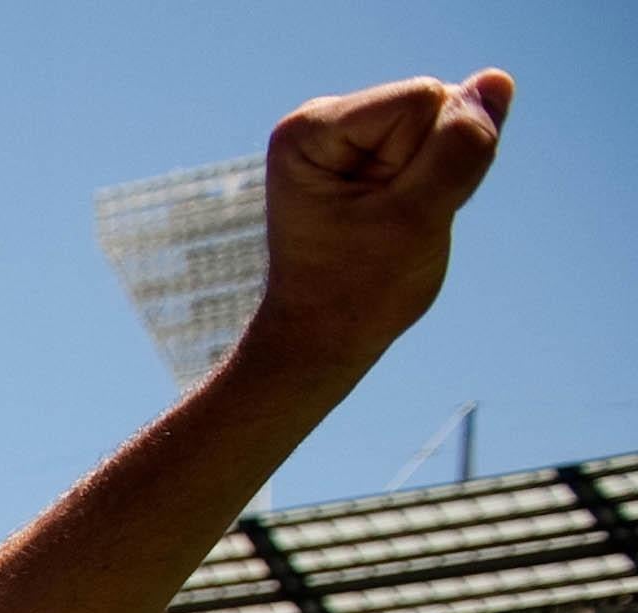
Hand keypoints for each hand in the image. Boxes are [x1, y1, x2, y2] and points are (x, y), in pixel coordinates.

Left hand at [245, 71, 511, 366]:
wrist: (323, 337)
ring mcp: (347, 133)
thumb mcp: (418, 219)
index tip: (394, 211)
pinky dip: (436, 181)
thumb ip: (461, 148)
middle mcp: (322, 119)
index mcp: (312, 129)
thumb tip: (497, 80)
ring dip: (439, 175)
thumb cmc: (358, 291)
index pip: (425, 99)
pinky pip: (439, 142)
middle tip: (397, 223)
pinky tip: (402, 216)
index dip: (433, 157)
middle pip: (435, 105)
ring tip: (397, 223)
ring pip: (444, 123)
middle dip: (437, 163)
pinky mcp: (370, 149)